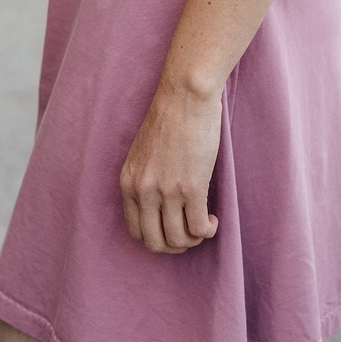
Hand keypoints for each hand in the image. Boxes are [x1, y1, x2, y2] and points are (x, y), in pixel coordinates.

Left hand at [119, 81, 221, 253]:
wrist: (186, 95)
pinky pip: (198, 228)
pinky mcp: (191, 187)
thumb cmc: (169, 118)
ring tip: (202, 224)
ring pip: (179, 240)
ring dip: (193, 239)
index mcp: (128, 182)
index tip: (171, 229)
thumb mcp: (142, 153)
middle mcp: (144, 190)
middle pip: (155, 243)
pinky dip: (207, 230)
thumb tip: (157, 210)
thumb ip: (144, 180)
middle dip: (175, 246)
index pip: (135, 232)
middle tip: (189, 233)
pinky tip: (212, 220)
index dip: (156, 239)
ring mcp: (167, 191)